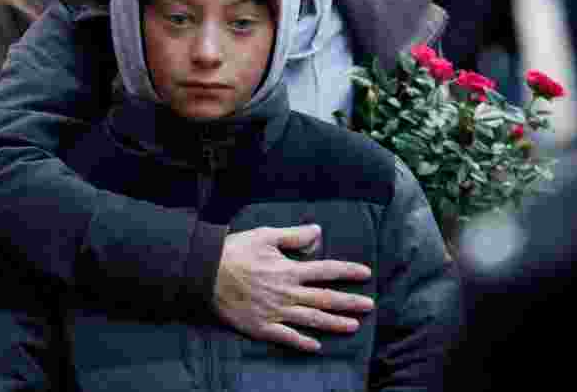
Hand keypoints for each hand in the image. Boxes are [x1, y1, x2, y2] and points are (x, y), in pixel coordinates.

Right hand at [214, 224, 374, 351]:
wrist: (206, 274)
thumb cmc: (235, 251)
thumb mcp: (265, 236)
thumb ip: (294, 236)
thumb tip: (319, 231)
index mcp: (289, 270)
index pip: (326, 270)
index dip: (347, 271)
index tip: (366, 273)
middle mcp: (287, 293)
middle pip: (325, 298)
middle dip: (349, 301)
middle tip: (370, 305)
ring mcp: (276, 312)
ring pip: (311, 319)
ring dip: (334, 323)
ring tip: (353, 326)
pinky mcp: (261, 326)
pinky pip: (286, 337)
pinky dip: (302, 342)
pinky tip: (316, 346)